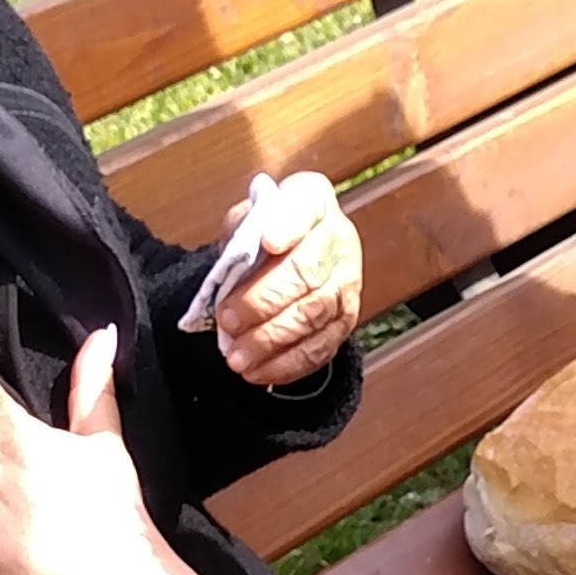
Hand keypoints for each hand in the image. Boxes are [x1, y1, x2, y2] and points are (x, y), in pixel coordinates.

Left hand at [205, 171, 362, 390]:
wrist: (296, 254)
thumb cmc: (266, 234)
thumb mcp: (248, 218)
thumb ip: (240, 231)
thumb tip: (233, 263)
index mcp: (314, 202)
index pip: (306, 207)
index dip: (290, 225)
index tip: (269, 242)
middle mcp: (339, 239)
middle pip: (306, 272)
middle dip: (263, 301)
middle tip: (228, 320)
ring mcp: (347, 283)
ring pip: (313, 315)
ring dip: (271, 340)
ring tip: (236, 356)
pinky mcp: (346, 321)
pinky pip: (320, 347)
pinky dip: (286, 364)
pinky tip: (258, 372)